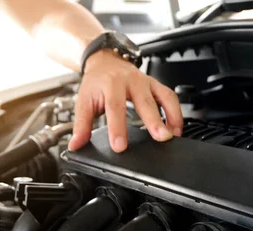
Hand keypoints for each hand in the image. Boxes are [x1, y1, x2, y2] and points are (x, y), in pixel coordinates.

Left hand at [68, 49, 183, 152]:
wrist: (105, 61)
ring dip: (171, 116)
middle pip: (144, 102)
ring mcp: (146, 82)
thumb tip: (76, 145)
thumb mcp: (84, 101)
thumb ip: (81, 125)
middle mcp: (131, 81)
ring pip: (163, 97)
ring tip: (172, 136)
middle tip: (160, 138)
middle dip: (153, 121)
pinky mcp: (156, 85)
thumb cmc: (96, 82)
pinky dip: (175, 113)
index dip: (117, 128)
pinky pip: (170, 97)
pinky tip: (176, 129)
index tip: (120, 146)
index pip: (115, 107)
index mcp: (111, 84)